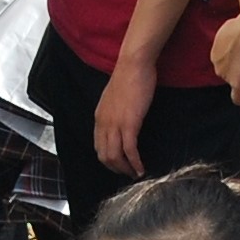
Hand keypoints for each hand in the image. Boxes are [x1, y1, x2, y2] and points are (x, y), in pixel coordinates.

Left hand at [93, 51, 157, 177]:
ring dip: (125, 168)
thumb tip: (121, 120)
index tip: (119, 164)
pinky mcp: (129, 124)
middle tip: (128, 173)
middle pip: (104, 155)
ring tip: (135, 174)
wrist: (133, 65)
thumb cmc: (128, 76)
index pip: (98, 146)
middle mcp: (103, 123)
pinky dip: (135, 162)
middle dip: (116, 168)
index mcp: (99, 117)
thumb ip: (115, 111)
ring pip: (115, 156)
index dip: (108, 159)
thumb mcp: (115, 98)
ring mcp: (115, 124)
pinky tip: (141, 168)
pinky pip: (130, 150)